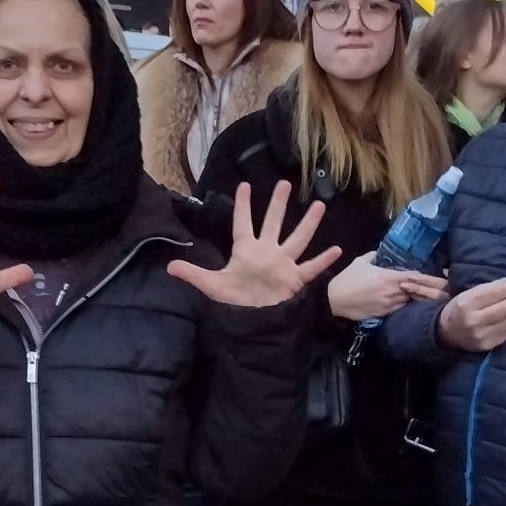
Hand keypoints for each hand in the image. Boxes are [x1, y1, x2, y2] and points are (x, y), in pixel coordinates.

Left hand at [168, 181, 341, 307]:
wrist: (252, 322)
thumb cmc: (234, 301)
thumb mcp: (211, 286)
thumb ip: (193, 274)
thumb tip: (169, 267)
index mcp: (246, 251)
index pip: (243, 223)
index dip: (243, 206)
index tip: (245, 186)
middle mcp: (267, 252)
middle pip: (274, 223)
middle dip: (278, 204)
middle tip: (285, 183)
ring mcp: (283, 264)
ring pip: (298, 238)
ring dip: (308, 223)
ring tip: (319, 205)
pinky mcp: (295, 279)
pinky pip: (311, 267)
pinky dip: (323, 260)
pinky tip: (336, 250)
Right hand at [326, 251, 447, 320]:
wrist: (333, 301)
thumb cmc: (346, 279)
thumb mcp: (361, 262)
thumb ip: (375, 256)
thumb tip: (382, 253)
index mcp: (389, 277)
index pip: (416, 277)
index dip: (432, 279)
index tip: (445, 279)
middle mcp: (393, 292)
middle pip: (418, 292)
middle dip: (433, 292)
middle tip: (448, 292)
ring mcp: (389, 305)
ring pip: (411, 302)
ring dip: (422, 301)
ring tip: (437, 299)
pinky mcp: (384, 315)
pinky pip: (401, 310)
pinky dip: (409, 307)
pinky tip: (417, 307)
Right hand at [438, 275, 505, 351]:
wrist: (447, 332)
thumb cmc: (461, 307)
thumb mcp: (470, 293)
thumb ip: (493, 287)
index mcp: (467, 304)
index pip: (495, 293)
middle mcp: (474, 320)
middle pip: (505, 308)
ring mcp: (481, 335)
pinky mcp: (488, 345)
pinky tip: (500, 321)